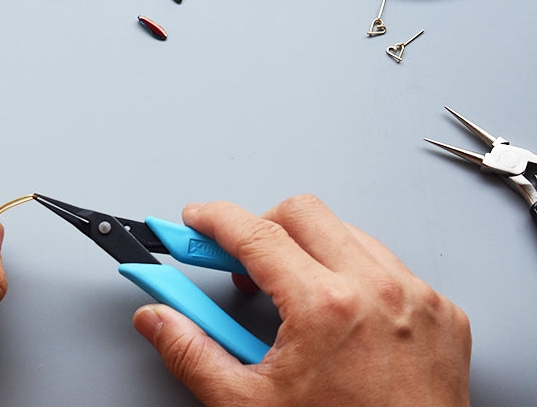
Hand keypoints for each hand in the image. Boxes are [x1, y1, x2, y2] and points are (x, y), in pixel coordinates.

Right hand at [132, 194, 470, 404]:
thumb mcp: (247, 404)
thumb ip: (191, 352)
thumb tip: (158, 320)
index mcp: (325, 308)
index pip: (254, 233)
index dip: (215, 219)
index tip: (196, 221)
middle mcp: (376, 291)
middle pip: (302, 213)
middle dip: (261, 226)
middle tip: (238, 261)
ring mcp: (416, 299)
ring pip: (349, 234)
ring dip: (310, 249)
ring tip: (289, 293)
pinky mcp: (442, 315)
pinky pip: (390, 266)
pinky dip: (355, 274)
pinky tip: (336, 311)